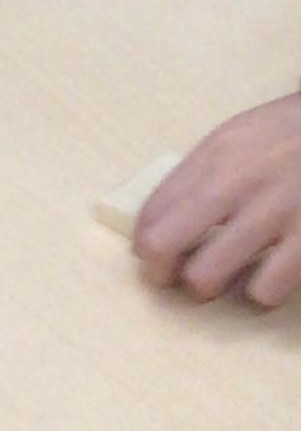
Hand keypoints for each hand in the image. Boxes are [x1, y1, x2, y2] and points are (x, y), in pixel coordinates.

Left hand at [131, 91, 300, 304]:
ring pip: (205, 277)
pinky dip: (260, 294)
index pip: (151, 212)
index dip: (144, 247)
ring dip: (211, 287)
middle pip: (162, 247)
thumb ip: (203, 174)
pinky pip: (264, 290)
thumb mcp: (242, 136)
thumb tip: (161, 223)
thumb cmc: (295, 135)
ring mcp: (276, 210)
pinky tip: (268, 280)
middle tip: (180, 278)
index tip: (158, 258)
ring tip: (230, 279)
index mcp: (217, 154)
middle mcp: (239, 180)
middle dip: (162, 273)